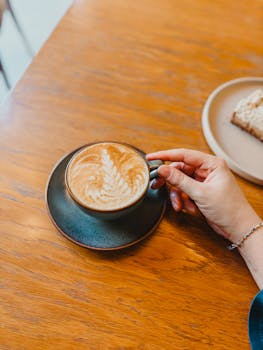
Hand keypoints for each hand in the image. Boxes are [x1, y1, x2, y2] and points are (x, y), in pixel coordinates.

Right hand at [146, 149, 260, 242]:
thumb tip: (162, 169)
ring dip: (178, 195)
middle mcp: (207, 170)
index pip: (183, 155)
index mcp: (211, 164)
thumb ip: (179, 180)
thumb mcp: (200, 193)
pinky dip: (184, 201)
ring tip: (180, 206)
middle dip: (171, 182)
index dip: (165, 155)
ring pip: (180, 183)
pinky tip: (190, 209)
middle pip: (180, 170)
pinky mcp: (200, 193)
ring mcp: (203, 182)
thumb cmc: (228, 209)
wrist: (238, 229)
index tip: (151, 157)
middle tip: (157, 185)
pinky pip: (185, 193)